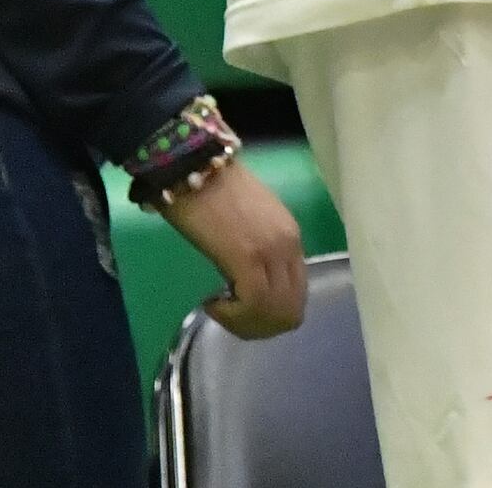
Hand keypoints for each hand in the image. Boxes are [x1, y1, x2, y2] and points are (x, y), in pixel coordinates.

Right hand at [160, 158, 308, 338]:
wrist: (194, 165)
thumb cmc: (212, 191)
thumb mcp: (248, 225)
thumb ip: (260, 253)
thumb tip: (251, 284)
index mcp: (292, 237)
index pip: (298, 293)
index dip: (270, 314)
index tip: (241, 310)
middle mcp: (290, 246)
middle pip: (292, 311)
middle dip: (260, 326)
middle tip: (231, 317)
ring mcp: (272, 251)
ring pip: (276, 313)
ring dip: (246, 324)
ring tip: (221, 309)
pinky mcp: (248, 256)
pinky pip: (254, 304)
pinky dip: (233, 316)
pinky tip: (213, 303)